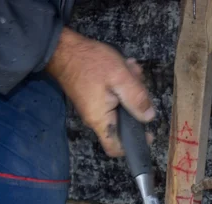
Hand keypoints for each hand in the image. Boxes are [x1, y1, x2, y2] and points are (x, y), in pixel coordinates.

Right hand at [46, 28, 154, 155]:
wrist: (62, 48)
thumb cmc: (90, 62)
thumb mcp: (120, 77)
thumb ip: (136, 98)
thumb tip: (149, 117)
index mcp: (101, 120)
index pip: (115, 148)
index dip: (133, 144)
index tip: (148, 132)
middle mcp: (96, 118)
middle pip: (124, 122)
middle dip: (136, 104)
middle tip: (139, 84)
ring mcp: (94, 106)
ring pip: (121, 106)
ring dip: (131, 89)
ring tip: (131, 69)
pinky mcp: (94, 96)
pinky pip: (113, 96)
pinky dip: (122, 83)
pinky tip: (125, 67)